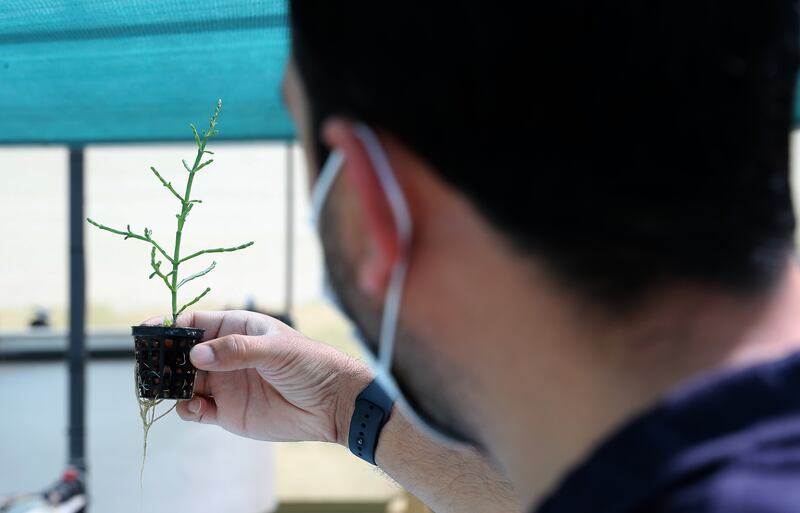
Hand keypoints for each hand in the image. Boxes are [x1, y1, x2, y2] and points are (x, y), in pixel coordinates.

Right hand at [144, 310, 372, 444]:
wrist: (331, 403)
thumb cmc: (309, 365)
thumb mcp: (275, 350)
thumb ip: (236, 350)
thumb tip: (196, 354)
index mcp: (237, 328)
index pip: (195, 322)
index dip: (170, 326)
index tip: (149, 332)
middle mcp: (226, 354)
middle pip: (182, 354)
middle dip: (164, 359)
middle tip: (150, 366)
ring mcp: (224, 383)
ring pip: (184, 382)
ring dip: (171, 386)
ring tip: (167, 389)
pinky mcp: (227, 411)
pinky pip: (195, 409)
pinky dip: (187, 409)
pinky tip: (197, 407)